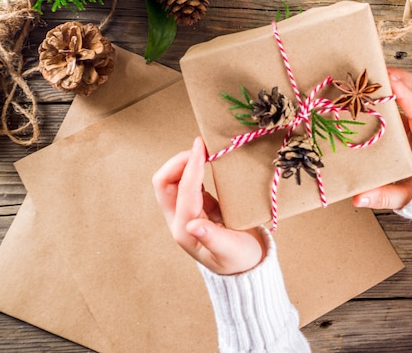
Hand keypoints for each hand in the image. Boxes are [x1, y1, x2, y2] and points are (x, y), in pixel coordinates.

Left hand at [152, 137, 266, 274]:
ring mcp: (186, 211)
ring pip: (172, 180)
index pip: (184, 191)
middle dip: (178, 162)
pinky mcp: (197, 205)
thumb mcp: (230, 251)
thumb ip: (213, 239)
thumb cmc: (241, 259)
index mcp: (185, 231)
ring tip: (204, 149)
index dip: (192, 166)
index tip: (202, 147)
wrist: (247, 264)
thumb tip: (192, 226)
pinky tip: (209, 160)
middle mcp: (180, 220)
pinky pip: (187, 181)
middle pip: (164, 183)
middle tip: (200, 147)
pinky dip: (194, 167)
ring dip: (184, 163)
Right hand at [353, 68, 411, 209]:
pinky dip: (401, 93)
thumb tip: (356, 197)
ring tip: (379, 77)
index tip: (389, 81)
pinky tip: (383, 94)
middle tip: (380, 73)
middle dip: (404, 78)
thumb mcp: (408, 199)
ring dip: (403, 82)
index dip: (404, 95)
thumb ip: (384, 197)